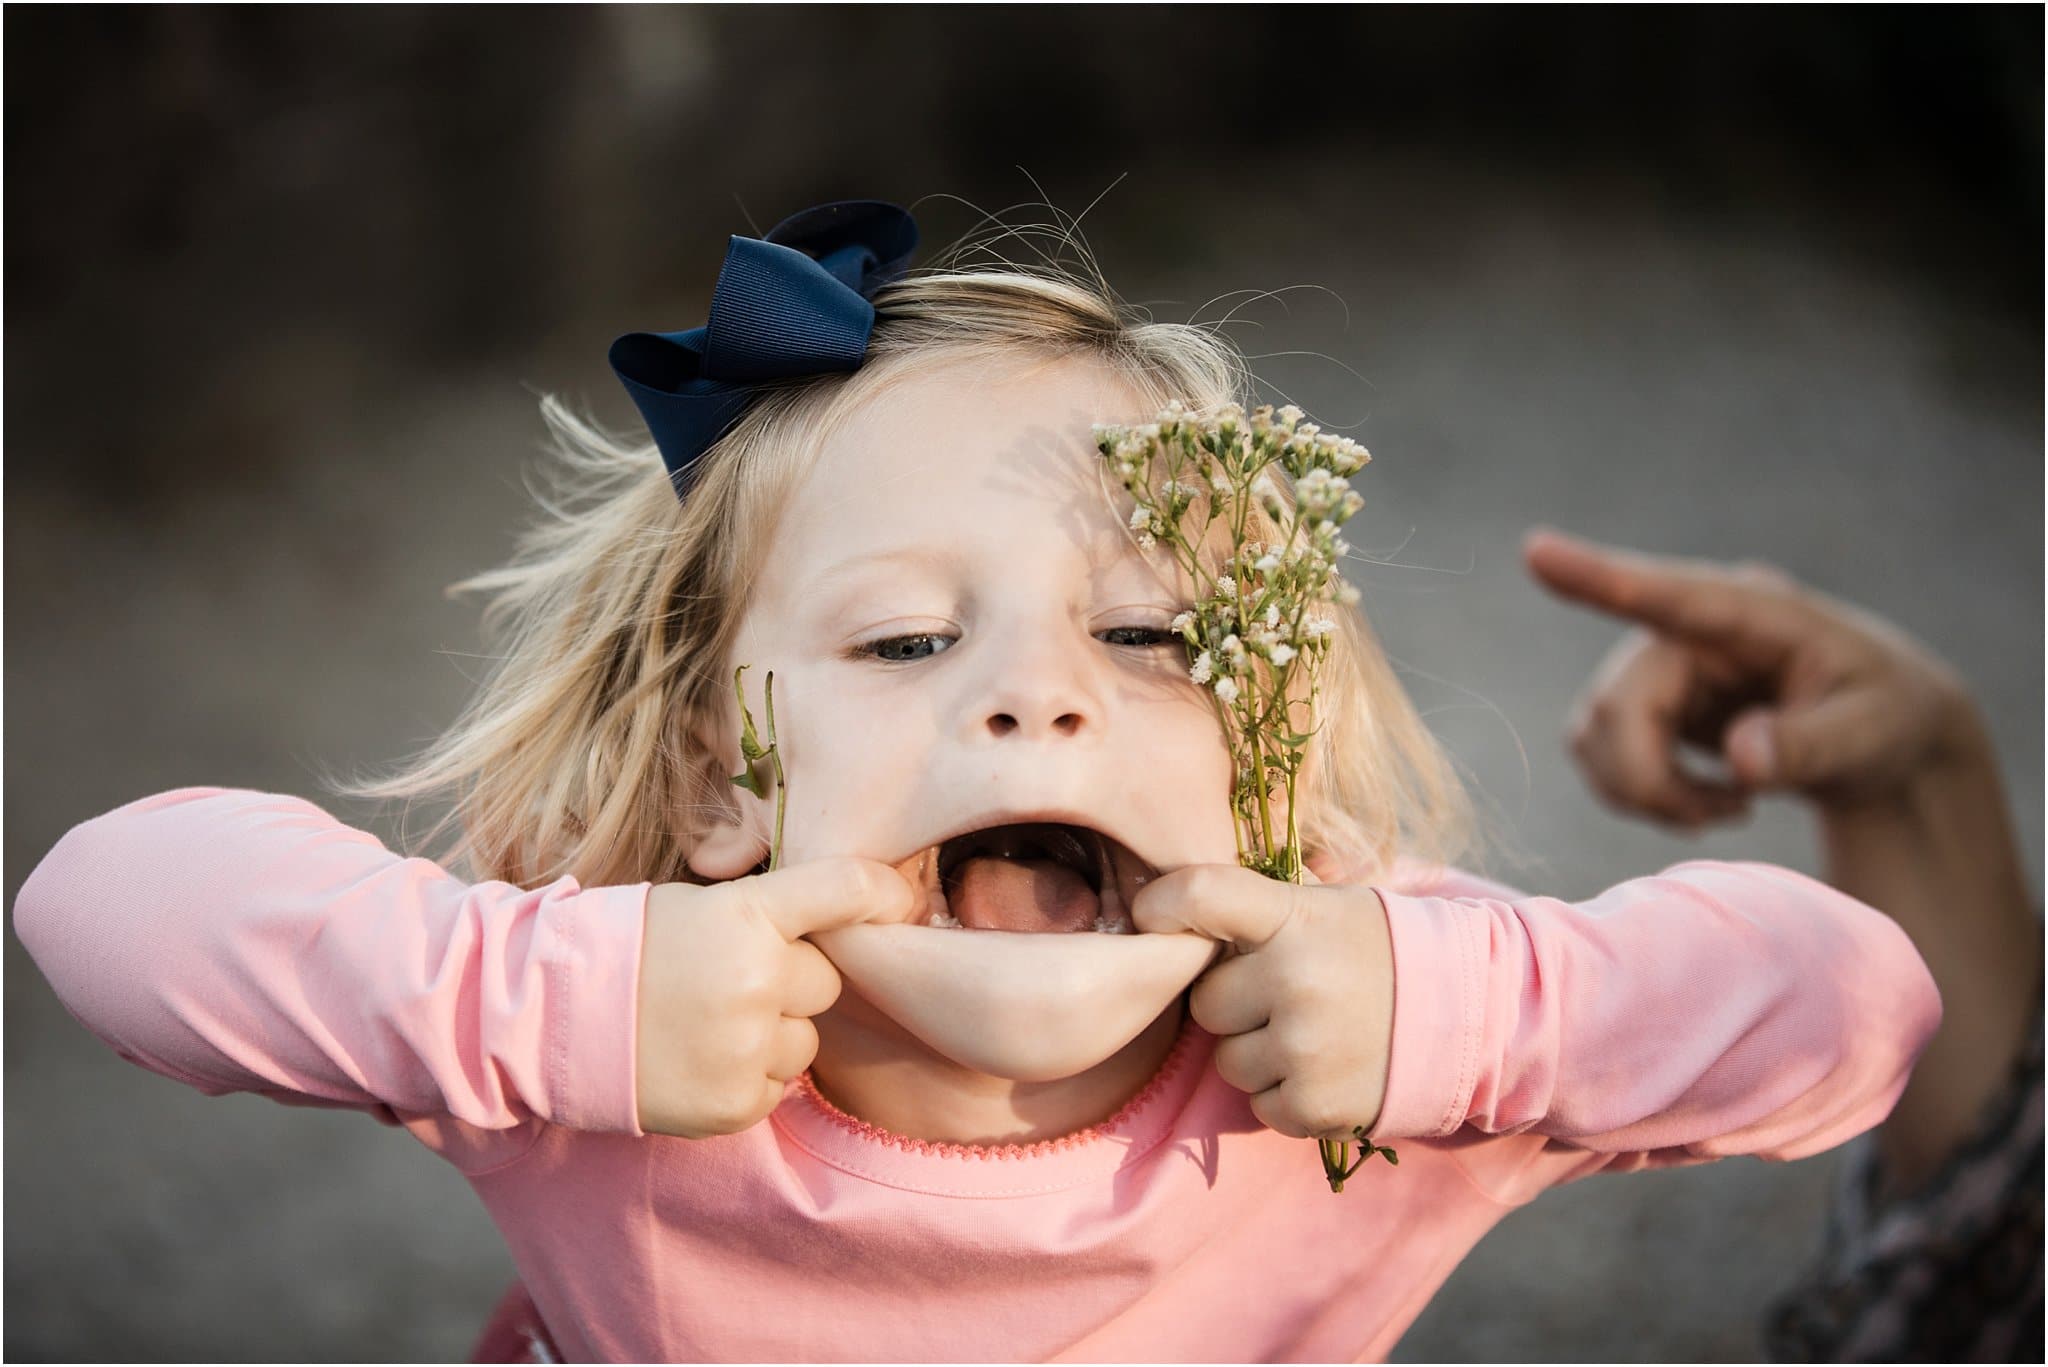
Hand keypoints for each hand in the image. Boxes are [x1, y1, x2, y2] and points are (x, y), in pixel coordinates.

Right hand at [635, 839, 917, 1138]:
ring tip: (708, 1026)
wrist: (544, 1017)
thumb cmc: (622, 947)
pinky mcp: (733, 1104)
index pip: (844, 889)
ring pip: (806, 1041)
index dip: (881, 893)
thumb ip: (767, 913)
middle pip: (826, 980)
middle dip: (793, 983)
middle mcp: (757, 979)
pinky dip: (747, 1078)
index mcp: (746, 915)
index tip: (898, 901)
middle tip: (735, 981)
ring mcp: (746, 1047)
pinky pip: (775, 1087)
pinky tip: (698, 1059)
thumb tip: (847, 910)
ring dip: (773, 1035)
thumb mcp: (695, 906)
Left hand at [1131, 862, 1395, 1140]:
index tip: (1153, 915)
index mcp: (1296, 917)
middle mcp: (1295, 978)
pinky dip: (1286, 1095)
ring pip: (1228, 1060)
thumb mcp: (1329, 907)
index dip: (1163, 905)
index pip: (1201, 895)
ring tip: (1315, 1034)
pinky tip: (1328, 1069)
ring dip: (1259, 1054)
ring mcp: (1305, 1047)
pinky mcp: (1315, 1105)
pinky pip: (1260, 1105)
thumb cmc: (1384, 952)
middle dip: (1235, 1003)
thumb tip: (1172, 905)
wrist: (1475, 1015)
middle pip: (1206, 1001)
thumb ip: (1259, 907)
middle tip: (1284, 996)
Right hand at [1522, 526, 1978, 825]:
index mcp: (1753, 612)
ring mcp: (1656, 665)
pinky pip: (1598, 755)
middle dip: (1651, 778)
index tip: (1536, 549)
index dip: (1600, 578)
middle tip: (1726, 815)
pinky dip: (1640, 795)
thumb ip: (1811, 745)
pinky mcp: (1638, 704)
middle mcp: (1688, 629)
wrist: (1873, 735)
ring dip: (1646, 791)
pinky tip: (1703, 800)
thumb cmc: (1882, 717)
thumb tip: (1742, 759)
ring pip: (1595, 733)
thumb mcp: (1872, 734)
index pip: (1669, 595)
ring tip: (1728, 806)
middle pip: (1617, 704)